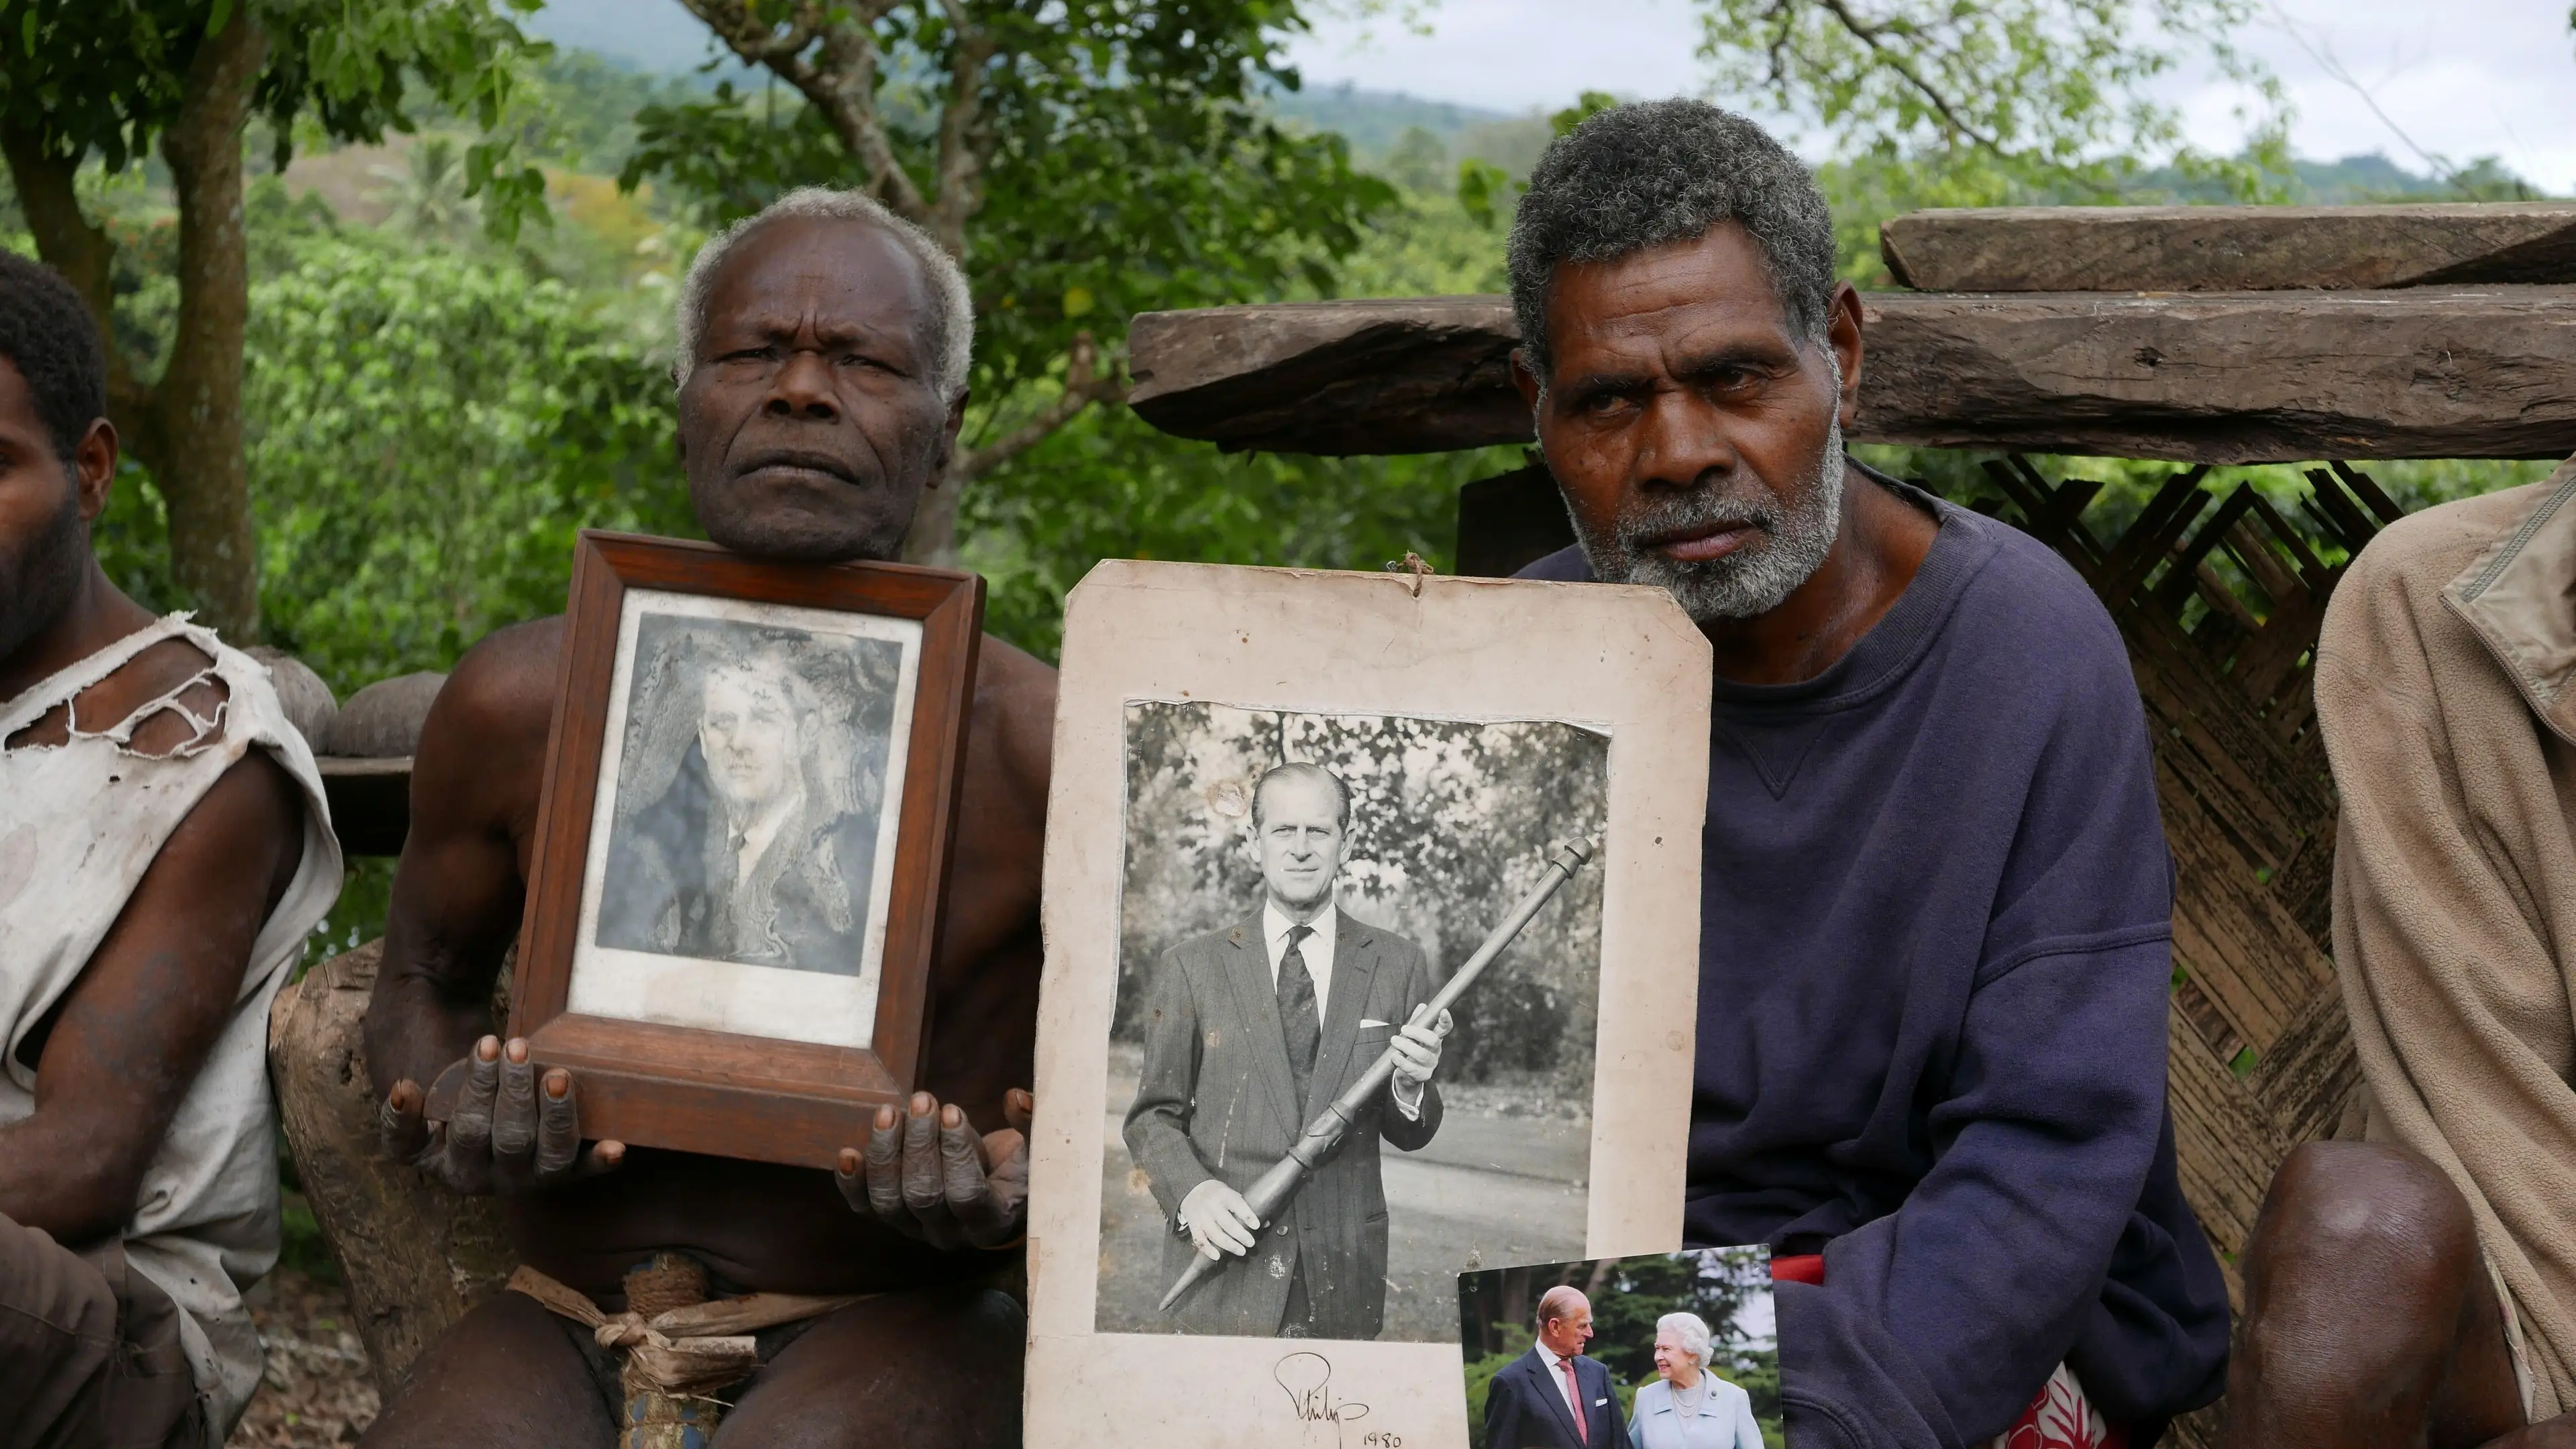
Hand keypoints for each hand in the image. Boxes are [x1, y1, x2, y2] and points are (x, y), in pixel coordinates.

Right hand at [379, 1035, 624, 1194]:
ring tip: (558, 1075)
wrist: (475, 1120)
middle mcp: (493, 1181)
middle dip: (514, 1087)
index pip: (465, 1129)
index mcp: (452, 1168)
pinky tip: (615, 1148)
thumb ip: (402, 1114)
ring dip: (556, 1114)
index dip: (477, 1087)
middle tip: (518, 1044)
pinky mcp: (562, 1174)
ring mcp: (531, 1179)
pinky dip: (599, 1162)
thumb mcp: (415, 1119)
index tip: (487, 1042)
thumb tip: (402, 1091)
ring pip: (548, 1153)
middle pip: (508, 1137)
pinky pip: (582, 1172)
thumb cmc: (445, 1110)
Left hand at [838, 1089, 1030, 1250]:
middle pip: (923, 1196)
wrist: (994, 1194)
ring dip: (885, 1152)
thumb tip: (1016, 1099)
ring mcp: (916, 1229)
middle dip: (919, 1143)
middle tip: (921, 1100)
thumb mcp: (1037, 1149)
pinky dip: (851, 1181)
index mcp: (991, 1221)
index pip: (966, 1195)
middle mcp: (950, 1234)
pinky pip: (864, 1206)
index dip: (956, 1153)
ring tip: (889, 1111)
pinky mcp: (891, 1218)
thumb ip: (1035, 1126)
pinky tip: (846, 1152)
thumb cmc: (1017, 1169)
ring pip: (888, 1202)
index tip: (953, 1111)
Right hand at [1178, 1178, 1261, 1261]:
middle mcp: (1212, 1205)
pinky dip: (1208, 1249)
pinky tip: (1217, 1256)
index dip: (1247, 1215)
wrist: (1192, 1190)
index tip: (1256, 1225)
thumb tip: (1265, 1223)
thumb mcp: (1231, 1193)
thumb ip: (1246, 1208)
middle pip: (1227, 1223)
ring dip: (1229, 1245)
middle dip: (1241, 1235)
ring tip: (1241, 1251)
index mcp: (1224, 1195)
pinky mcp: (1194, 1226)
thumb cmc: (1216, 1194)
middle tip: (1251, 1243)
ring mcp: (1202, 1217)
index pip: (1237, 1205)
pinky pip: (1200, 1240)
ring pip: (1215, 1234)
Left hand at [1389, 1008, 1451, 1090]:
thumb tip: (1422, 1006)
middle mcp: (1435, 1051)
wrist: (1407, 1076)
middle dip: (1418, 1033)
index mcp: (1435, 1038)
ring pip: (1422, 1055)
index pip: (1445, 1028)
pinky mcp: (1422, 1075)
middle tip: (1403, 1029)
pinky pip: (1412, 1069)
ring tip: (1394, 1041)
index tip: (1443, 1011)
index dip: (1446, 1020)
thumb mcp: (1413, 1035)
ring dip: (1407, 1046)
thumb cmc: (1411, 1051)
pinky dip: (1402, 1061)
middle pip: (1434, 1040)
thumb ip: (1417, 1022)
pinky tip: (1394, 1056)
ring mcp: (1430, 1064)